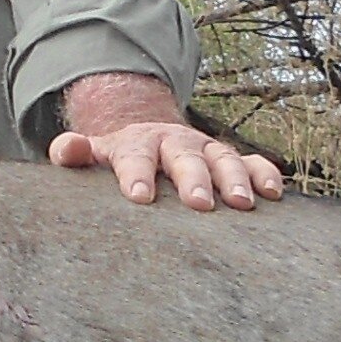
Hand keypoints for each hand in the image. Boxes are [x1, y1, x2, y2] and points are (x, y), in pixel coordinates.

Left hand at [48, 70, 286, 210]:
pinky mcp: (228, 159)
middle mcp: (175, 142)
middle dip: (194, 178)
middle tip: (199, 203)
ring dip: (235, 178)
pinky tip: (274, 193)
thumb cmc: (118, 159)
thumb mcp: (96, 154)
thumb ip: (77, 153)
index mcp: (138, 143)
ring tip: (242, 204)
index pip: (136, 156)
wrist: (147, 136)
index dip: (137, 174)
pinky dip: (264, 174)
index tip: (139, 197)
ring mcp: (205, 149)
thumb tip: (66, 149)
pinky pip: (251, 163)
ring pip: (224, 158)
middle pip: (185, 157)